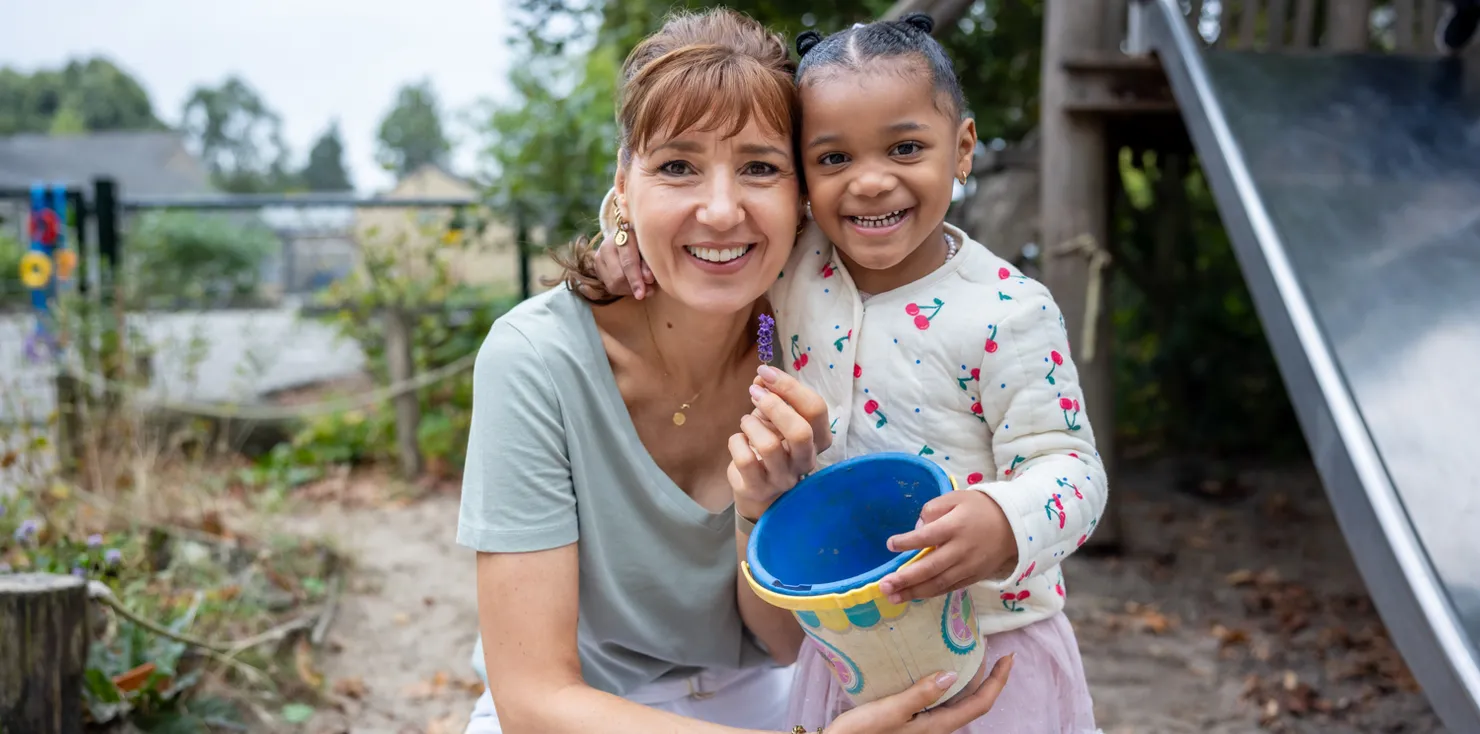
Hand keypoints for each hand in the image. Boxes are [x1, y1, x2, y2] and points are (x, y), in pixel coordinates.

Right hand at [592, 229, 653, 298]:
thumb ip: (649, 262)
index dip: (635, 280)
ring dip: (629, 290)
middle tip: (649, 289)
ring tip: (643, 288)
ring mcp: (599, 256)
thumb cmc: (643, 239)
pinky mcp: (597, 266)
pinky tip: (632, 284)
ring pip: (612, 284)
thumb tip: (648, 280)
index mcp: (622, 235)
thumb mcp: (649, 247)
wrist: (627, 232)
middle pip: (618, 277)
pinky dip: (623, 289)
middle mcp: (606, 245)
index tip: (642, 294)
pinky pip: (609, 286)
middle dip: (633, 287)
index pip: (627, 262)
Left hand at [726, 365, 830, 520]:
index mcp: (819, 438)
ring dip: (751, 424)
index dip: (790, 386)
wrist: (757, 485)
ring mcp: (783, 478)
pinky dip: (736, 442)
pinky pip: (745, 460)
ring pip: (769, 446)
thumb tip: (762, 376)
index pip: (816, 409)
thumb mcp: (775, 416)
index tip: (766, 371)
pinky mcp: (759, 488)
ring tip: (746, 422)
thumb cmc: (771, 442)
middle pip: (800, 431)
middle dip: (774, 405)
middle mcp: (806, 461)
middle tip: (755, 392)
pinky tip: (739, 441)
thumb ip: (772, 395)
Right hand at [826, 654, 1013, 733]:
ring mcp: (925, 725)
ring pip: (957, 701)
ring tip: (965, 651)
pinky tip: (934, 668)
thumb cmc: (863, 733)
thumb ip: (922, 692)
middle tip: (988, 647)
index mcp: (938, 726)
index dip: (999, 681)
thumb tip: (953, 674)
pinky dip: (946, 683)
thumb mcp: (891, 709)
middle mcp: (936, 727)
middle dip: (987, 676)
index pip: (980, 703)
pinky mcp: (912, 721)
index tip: (1008, 657)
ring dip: (967, 678)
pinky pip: (939, 700)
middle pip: (973, 702)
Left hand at [877, 491, 1017, 603]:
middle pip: (930, 567)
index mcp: (955, 526)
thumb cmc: (980, 508)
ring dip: (914, 592)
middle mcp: (961, 550)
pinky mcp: (973, 577)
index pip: (927, 537)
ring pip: (938, 583)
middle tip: (884, 586)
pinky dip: (931, 593)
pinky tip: (914, 595)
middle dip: (905, 579)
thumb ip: (933, 509)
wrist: (1015, 525)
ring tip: (893, 597)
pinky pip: (949, 588)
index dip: (907, 542)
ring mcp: (968, 566)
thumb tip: (917, 528)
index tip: (890, 545)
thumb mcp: (956, 498)